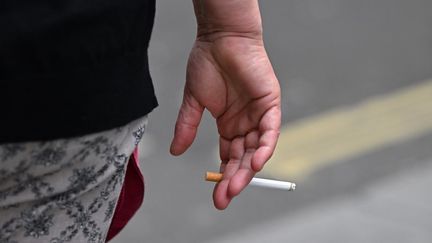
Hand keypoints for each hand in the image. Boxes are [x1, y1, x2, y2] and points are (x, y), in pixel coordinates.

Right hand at [170, 35, 280, 209]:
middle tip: (223, 199)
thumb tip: (175, 151)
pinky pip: (271, 130)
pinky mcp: (270, 103)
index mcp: (228, 125)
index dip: (224, 176)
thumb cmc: (207, 64)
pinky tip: (255, 162)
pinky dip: (265, 146)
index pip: (228, 157)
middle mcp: (245, 124)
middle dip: (235, 180)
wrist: (219, 37)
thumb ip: (186, 127)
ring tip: (235, 186)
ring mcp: (258, 115)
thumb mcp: (193, 101)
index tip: (216, 197)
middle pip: (243, 158)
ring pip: (257, 149)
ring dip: (248, 169)